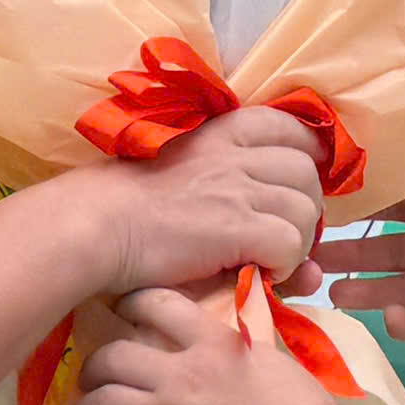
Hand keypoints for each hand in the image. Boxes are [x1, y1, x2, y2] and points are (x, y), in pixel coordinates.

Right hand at [65, 107, 328, 293]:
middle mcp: (237, 154)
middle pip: (307, 174)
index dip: (307, 160)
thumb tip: (271, 201)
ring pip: (305, 211)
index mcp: (224, 132)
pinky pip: (289, 244)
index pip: (293, 130)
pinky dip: (284, 265)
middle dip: (305, 208)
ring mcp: (238, 189)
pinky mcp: (236, 227)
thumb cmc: (130, 205)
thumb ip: (238, 188)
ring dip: (296, 241)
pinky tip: (260, 274)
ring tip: (270, 259)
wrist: (96, 225)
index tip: (296, 188)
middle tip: (283, 235)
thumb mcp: (187, 174)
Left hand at [69, 287, 341, 404]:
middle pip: (114, 356)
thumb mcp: (278, 364)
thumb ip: (249, 349)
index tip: (121, 310)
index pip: (157, 305)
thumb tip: (243, 342)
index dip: (131, 303)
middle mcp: (179, 377)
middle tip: (94, 375)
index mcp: (213, 345)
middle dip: (96, 365)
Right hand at [317, 163, 404, 345]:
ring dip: (368, 289)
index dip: (368, 205)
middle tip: (311, 251)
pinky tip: (388, 316)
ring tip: (330, 288)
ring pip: (401, 289)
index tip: (326, 201)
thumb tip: (393, 164)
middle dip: (353, 250)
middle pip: (391, 251)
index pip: (402, 206)